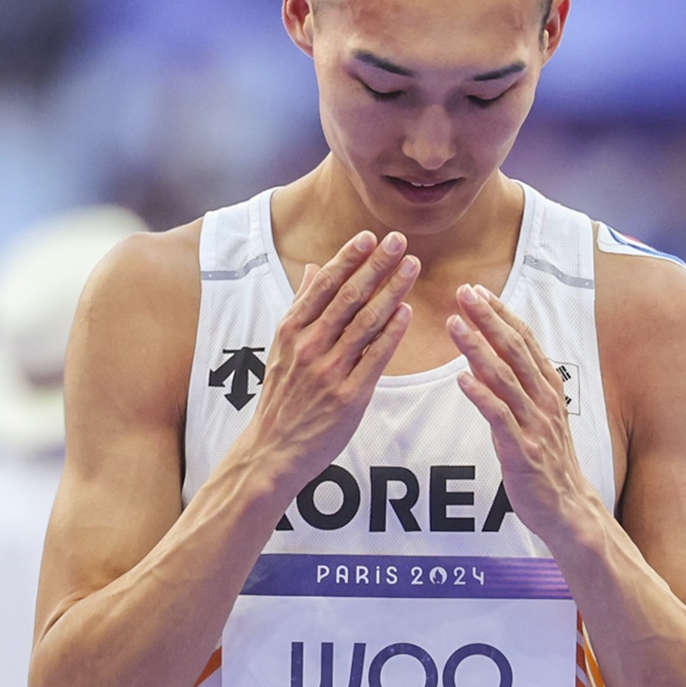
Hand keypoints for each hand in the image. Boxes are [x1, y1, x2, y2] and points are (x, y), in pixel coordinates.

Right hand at [239, 230, 418, 486]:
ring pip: (366, 322)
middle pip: (349, 297)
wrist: (274, 450)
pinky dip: (391, 332)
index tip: (369, 236)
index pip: (325, 285)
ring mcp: (330, 371)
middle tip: (399, 240)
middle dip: (376, 265)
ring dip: (391, 291)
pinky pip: (376, 358)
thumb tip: (315, 268)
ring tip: (411, 266)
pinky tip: (406, 312)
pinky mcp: (349, 396)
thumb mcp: (281, 347)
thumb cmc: (282, 396)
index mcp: (292, 331)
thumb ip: (301, 306)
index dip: (348, 258)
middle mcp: (310, 346)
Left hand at [447, 284, 596, 545]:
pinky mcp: (523, 451)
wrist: (567, 508)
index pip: (525, 339)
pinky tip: (461, 378)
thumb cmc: (546, 458)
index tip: (477, 290)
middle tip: (463, 292)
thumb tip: (483, 351)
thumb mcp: (535, 413)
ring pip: (504, 377)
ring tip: (454, 324)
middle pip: (514, 349)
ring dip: (477, 347)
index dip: (501, 313)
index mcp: (549, 386)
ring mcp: (535, 425)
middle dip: (488, 318)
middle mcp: (545, 400)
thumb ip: (514, 382)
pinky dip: (481, 395)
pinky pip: (499, 417)